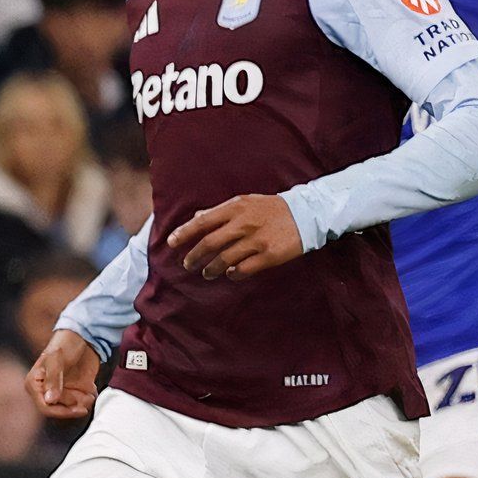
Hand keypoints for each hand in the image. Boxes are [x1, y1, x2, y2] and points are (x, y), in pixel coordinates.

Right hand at [27, 329, 103, 420]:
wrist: (84, 337)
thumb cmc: (65, 343)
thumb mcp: (57, 359)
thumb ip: (53, 379)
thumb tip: (50, 400)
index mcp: (34, 384)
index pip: (45, 407)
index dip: (61, 411)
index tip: (78, 409)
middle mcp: (46, 390)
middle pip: (59, 410)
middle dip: (75, 405)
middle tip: (86, 396)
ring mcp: (60, 391)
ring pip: (71, 409)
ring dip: (83, 402)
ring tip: (90, 390)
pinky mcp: (73, 391)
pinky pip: (80, 403)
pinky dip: (88, 398)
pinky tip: (91, 387)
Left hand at [168, 193, 301, 278]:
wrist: (307, 213)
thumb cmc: (271, 208)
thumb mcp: (244, 202)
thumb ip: (220, 211)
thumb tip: (196, 217)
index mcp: (235, 208)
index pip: (202, 222)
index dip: (184, 234)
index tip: (171, 243)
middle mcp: (243, 224)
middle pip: (209, 244)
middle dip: (194, 256)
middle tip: (187, 264)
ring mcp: (256, 240)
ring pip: (224, 259)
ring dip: (211, 269)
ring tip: (207, 273)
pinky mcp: (269, 255)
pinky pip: (244, 269)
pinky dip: (233, 274)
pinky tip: (230, 275)